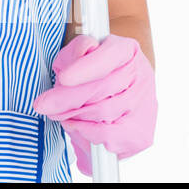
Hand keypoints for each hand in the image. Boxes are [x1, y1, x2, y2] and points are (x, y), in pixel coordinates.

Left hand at [32, 34, 156, 176]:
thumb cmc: (88, 72)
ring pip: (104, 113)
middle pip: (103, 90)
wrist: (112, 94)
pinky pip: (111, 137)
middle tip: (43, 105)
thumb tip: (85, 50)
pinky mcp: (141, 135)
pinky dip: (88, 133)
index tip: (64, 78)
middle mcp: (141, 77)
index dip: (85, 69)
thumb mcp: (76, 54)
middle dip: (68, 99)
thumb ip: (76, 50)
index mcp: (126, 50)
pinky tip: (78, 126)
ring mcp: (145, 106)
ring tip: (60, 113)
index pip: (107, 58)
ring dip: (75, 115)